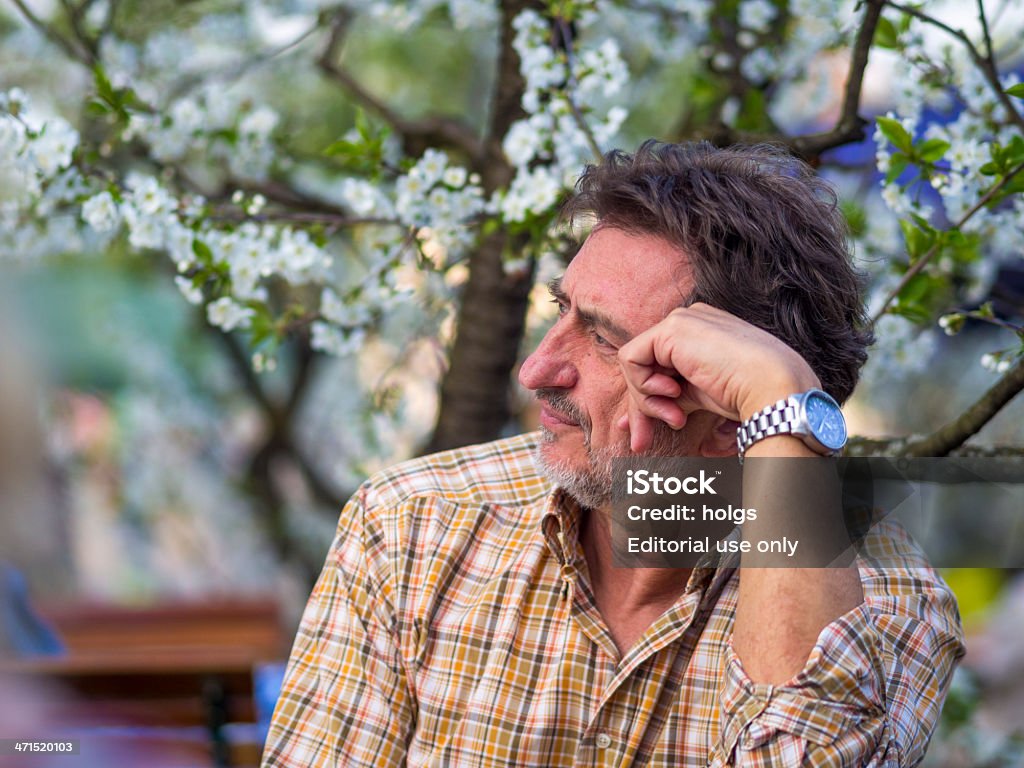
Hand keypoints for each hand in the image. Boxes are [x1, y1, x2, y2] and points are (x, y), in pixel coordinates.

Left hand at [616, 303, 819, 451]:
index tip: (641, 432)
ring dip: (647, 401)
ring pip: (635, 366)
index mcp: (700, 334)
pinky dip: (644, 386)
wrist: (772, 388)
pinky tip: (672, 395)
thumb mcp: (701, 396)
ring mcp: (680, 322)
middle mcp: (688, 322)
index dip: (645, 399)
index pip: (657, 365)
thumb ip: (672, 399)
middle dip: (640, 409)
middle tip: (642, 443)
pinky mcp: (671, 329)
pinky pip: (631, 360)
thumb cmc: (750, 396)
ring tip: (676, 417)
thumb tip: (638, 422)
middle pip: (644, 367)